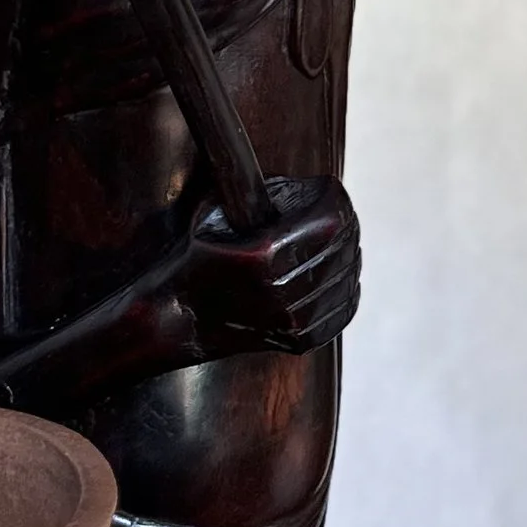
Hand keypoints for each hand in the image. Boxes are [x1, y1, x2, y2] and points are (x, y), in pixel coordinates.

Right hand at [180, 175, 360, 358]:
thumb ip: (262, 194)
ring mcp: (294, 319)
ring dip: (344, 252)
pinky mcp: (300, 340)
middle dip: (340, 220)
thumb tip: (303, 187)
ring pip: (349, 274)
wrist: (177, 318)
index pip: (332, 217)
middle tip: (328, 211)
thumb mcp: (216, 213)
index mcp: (266, 254)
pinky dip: (345, 285)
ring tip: (329, 239)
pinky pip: (345, 307)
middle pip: (344, 244)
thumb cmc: (193, 260)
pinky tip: (335, 271)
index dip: (332, 196)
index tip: (326, 189)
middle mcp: (284, 289)